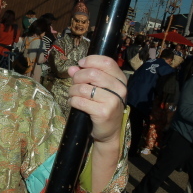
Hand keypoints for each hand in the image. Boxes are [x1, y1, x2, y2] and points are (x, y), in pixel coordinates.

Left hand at [67, 55, 126, 191]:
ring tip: (73, 95)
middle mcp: (120, 89)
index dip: (90, 60)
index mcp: (120, 80)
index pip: (107, 61)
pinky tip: (74, 103)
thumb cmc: (103, 107)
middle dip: (77, 77)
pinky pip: (80, 101)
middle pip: (92, 73)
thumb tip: (72, 68)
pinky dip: (72, 101)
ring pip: (83, 87)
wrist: (108, 132)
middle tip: (74, 84)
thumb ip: (86, 76)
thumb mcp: (98, 89)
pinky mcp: (103, 112)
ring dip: (72, 90)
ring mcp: (113, 101)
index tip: (80, 64)